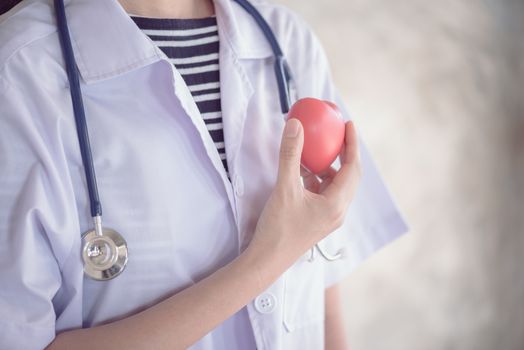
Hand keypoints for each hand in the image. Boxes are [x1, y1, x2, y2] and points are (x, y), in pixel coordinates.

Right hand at [246, 118, 360, 269]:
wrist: (267, 260)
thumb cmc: (278, 228)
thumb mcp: (284, 188)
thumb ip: (291, 155)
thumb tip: (296, 125)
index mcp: (337, 204)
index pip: (352, 167)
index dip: (352, 144)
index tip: (348, 124)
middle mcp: (338, 211)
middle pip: (349, 176)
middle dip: (344, 153)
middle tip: (336, 133)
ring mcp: (329, 217)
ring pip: (336, 185)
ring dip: (328, 166)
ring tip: (316, 151)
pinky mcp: (318, 220)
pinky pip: (324, 193)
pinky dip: (317, 179)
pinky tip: (302, 172)